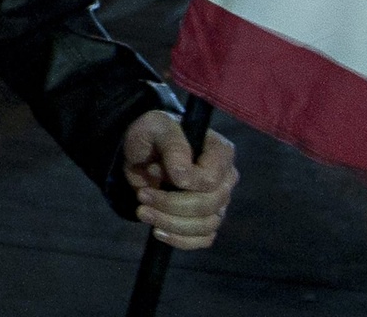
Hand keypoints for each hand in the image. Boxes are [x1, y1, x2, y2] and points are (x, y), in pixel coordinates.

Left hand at [122, 110, 236, 249]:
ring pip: (205, 226)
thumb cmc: (154, 133)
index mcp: (221, 152)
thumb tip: (183, 178)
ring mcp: (218, 202)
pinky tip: (157, 230)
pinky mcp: (206, 220)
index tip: (153, 170)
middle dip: (170, 205)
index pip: (210, 179)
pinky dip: (179, 239)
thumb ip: (174, 146)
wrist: (142, 152)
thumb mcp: (157, 127)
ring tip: (143, 212)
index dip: (184, 183)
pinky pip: (202, 240)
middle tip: (141, 196)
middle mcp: (225, 179)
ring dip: (170, 223)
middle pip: (208, 206)